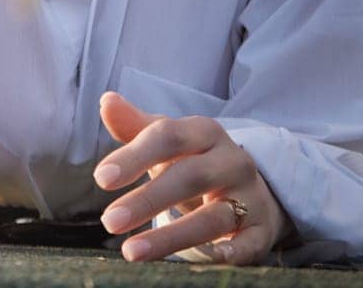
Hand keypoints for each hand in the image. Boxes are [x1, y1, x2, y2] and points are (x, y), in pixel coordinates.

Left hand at [93, 90, 292, 264]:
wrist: (250, 189)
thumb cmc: (195, 161)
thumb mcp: (170, 141)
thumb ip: (136, 126)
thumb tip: (107, 102)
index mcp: (205, 133)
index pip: (169, 136)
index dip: (135, 156)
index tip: (101, 178)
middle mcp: (231, 161)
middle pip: (190, 176)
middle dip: (147, 199)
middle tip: (109, 221)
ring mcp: (250, 197)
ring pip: (214, 217)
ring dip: (172, 236)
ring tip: (132, 251)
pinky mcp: (261, 231)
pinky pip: (248, 244)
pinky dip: (229, 253)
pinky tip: (206, 260)